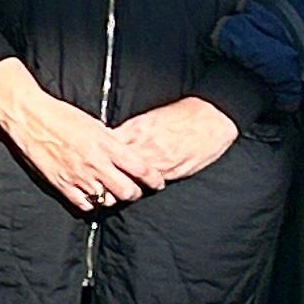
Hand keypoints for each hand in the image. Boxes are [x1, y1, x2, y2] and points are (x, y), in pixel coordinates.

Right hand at [0, 63, 149, 211]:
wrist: (29, 116)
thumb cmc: (60, 114)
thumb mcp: (94, 123)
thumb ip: (110, 141)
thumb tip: (123, 151)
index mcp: (106, 145)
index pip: (141, 169)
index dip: (154, 179)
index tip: (156, 182)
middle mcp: (95, 163)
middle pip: (128, 192)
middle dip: (134, 193)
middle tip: (133, 190)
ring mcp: (78, 176)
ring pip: (107, 201)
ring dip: (111, 197)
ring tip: (109, 191)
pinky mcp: (61, 184)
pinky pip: (84, 205)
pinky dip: (90, 203)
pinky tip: (90, 195)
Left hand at [111, 98, 239, 188]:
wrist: (211, 119)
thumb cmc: (182, 115)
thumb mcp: (150, 117)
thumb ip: (131, 129)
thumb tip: (112, 137)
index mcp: (137, 130)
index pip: (110, 146)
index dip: (100, 155)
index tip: (92, 159)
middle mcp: (145, 147)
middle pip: (118, 166)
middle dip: (108, 174)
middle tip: (99, 180)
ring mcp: (159, 162)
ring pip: (133, 178)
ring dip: (123, 183)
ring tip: (114, 189)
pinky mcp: (173, 172)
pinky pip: (153, 182)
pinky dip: (144, 185)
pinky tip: (139, 187)